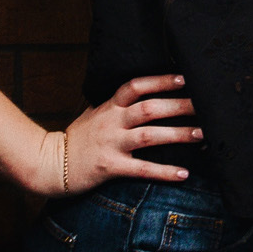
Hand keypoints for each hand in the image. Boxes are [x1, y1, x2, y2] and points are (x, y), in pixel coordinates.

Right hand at [47, 74, 200, 195]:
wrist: (48, 164)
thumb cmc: (76, 139)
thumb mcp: (92, 114)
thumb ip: (114, 105)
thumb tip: (137, 93)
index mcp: (109, 107)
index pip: (135, 86)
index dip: (159, 81)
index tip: (183, 78)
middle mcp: (111, 122)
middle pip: (149, 108)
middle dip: (178, 106)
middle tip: (204, 106)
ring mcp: (111, 144)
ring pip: (149, 136)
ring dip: (178, 135)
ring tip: (202, 135)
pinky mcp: (110, 167)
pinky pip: (142, 169)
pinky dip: (164, 171)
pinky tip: (183, 173)